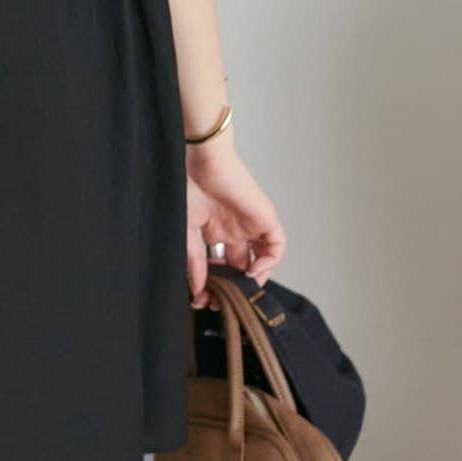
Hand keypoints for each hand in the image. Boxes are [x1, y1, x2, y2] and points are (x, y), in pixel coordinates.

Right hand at [184, 136, 285, 309]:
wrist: (200, 159)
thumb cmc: (186, 185)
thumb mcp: (185, 230)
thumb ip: (194, 260)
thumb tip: (198, 289)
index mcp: (212, 230)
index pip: (219, 265)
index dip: (213, 284)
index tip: (202, 299)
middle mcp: (232, 230)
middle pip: (239, 267)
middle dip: (231, 287)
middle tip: (220, 301)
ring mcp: (250, 225)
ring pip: (261, 259)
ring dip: (253, 279)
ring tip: (240, 291)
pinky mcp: (265, 218)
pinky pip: (276, 246)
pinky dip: (270, 261)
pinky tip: (253, 271)